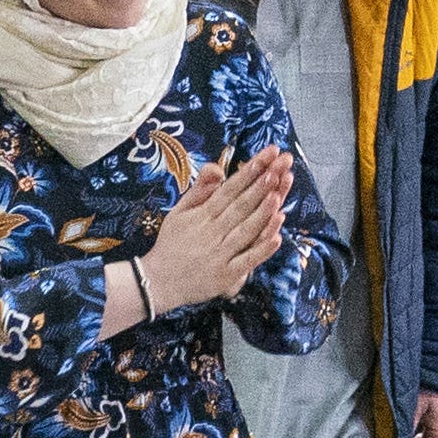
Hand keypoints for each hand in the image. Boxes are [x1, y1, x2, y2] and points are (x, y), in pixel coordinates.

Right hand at [142, 147, 292, 310]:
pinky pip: (246, 260)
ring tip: (277, 195)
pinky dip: (262, 250)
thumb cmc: (172, 243)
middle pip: (240, 206)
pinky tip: (277, 238)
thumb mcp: (179, 211)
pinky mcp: (225, 275)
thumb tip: (217, 168)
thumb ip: (200, 189)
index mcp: (202, 215)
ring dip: (262, 214)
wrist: (158, 281)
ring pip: (245, 231)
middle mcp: (211, 232)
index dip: (249, 172)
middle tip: (278, 167)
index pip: (229, 189)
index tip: (267, 156)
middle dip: (261, 185)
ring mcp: (219, 254)